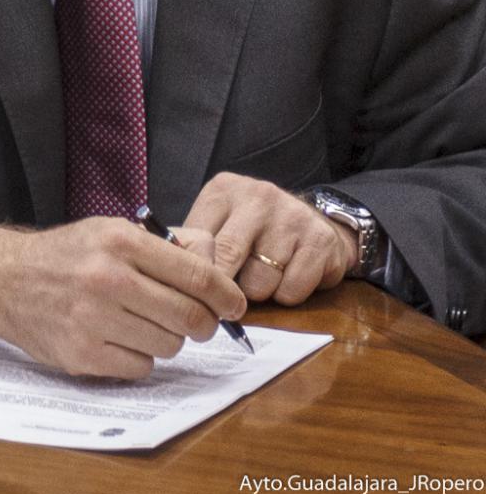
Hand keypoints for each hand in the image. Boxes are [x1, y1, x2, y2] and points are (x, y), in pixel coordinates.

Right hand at [0, 217, 247, 377]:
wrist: (6, 278)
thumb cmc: (68, 254)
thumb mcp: (110, 231)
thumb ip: (164, 247)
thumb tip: (216, 267)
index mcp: (119, 241)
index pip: (196, 276)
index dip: (226, 295)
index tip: (235, 305)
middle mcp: (107, 278)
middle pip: (190, 318)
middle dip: (200, 323)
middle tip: (192, 320)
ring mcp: (94, 319)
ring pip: (169, 346)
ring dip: (165, 338)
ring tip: (140, 322)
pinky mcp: (83, 354)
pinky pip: (142, 367)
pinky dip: (137, 357)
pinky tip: (117, 338)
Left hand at [181, 173, 357, 303]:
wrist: (314, 222)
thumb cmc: (255, 229)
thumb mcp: (221, 222)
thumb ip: (200, 244)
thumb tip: (173, 278)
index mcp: (223, 190)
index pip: (199, 235)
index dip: (195, 270)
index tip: (193, 292)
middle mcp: (257, 196)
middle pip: (228, 255)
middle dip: (223, 287)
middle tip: (222, 303)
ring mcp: (290, 216)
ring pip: (261, 279)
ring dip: (259, 293)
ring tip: (261, 281)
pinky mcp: (319, 241)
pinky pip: (292, 289)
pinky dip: (287, 295)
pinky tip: (288, 280)